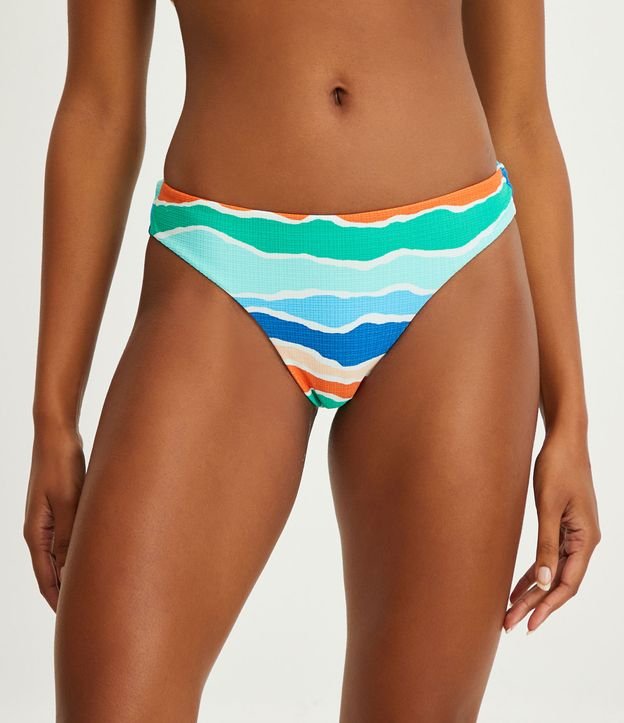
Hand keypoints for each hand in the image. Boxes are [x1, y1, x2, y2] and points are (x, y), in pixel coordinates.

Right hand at [23, 424, 85, 610]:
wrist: (58, 435)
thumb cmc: (61, 465)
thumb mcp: (68, 501)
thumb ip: (69, 535)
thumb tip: (69, 571)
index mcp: (36, 533)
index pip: (46, 578)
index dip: (59, 600)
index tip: (74, 621)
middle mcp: (40, 531)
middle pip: (52, 571)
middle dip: (68, 592)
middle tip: (92, 612)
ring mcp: (50, 520)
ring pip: (62, 556)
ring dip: (75, 573)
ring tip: (97, 592)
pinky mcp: (63, 509)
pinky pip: (70, 540)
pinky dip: (79, 554)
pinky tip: (96, 558)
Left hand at [503, 429, 600, 632]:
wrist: (564, 440)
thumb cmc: (558, 468)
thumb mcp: (549, 507)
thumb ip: (546, 544)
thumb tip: (542, 581)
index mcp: (585, 539)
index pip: (567, 583)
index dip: (548, 605)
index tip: (528, 623)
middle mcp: (583, 540)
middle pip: (558, 582)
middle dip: (535, 604)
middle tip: (509, 623)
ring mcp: (573, 534)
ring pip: (552, 572)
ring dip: (532, 591)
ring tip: (509, 610)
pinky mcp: (562, 525)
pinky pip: (549, 557)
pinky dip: (534, 572)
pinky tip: (518, 584)